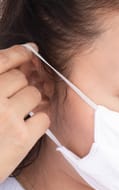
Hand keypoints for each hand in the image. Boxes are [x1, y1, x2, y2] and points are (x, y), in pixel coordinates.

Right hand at [0, 44, 49, 181]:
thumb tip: (24, 52)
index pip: (1, 60)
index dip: (20, 53)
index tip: (31, 51)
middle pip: (21, 77)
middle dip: (21, 86)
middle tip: (13, 99)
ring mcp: (6, 117)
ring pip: (34, 94)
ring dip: (29, 102)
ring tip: (15, 115)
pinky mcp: (22, 138)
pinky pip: (44, 117)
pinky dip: (39, 121)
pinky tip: (25, 128)